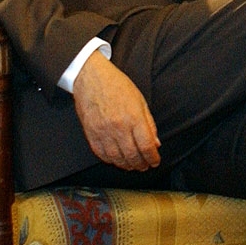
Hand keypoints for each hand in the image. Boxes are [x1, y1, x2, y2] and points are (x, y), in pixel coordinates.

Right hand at [72, 52, 160, 169]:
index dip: (153, 158)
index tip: (155, 161)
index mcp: (134, 118)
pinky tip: (117, 160)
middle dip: (141, 164)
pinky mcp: (90, 133)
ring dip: (126, 165)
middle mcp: (118, 127)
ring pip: (116, 158)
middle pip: (132, 155)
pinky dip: (110, 160)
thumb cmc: (117, 86)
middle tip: (145, 166)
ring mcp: (102, 131)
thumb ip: (149, 124)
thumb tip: (156, 143)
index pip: (146, 146)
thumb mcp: (141, 101)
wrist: (91, 78)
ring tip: (133, 166)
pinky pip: (101, 153)